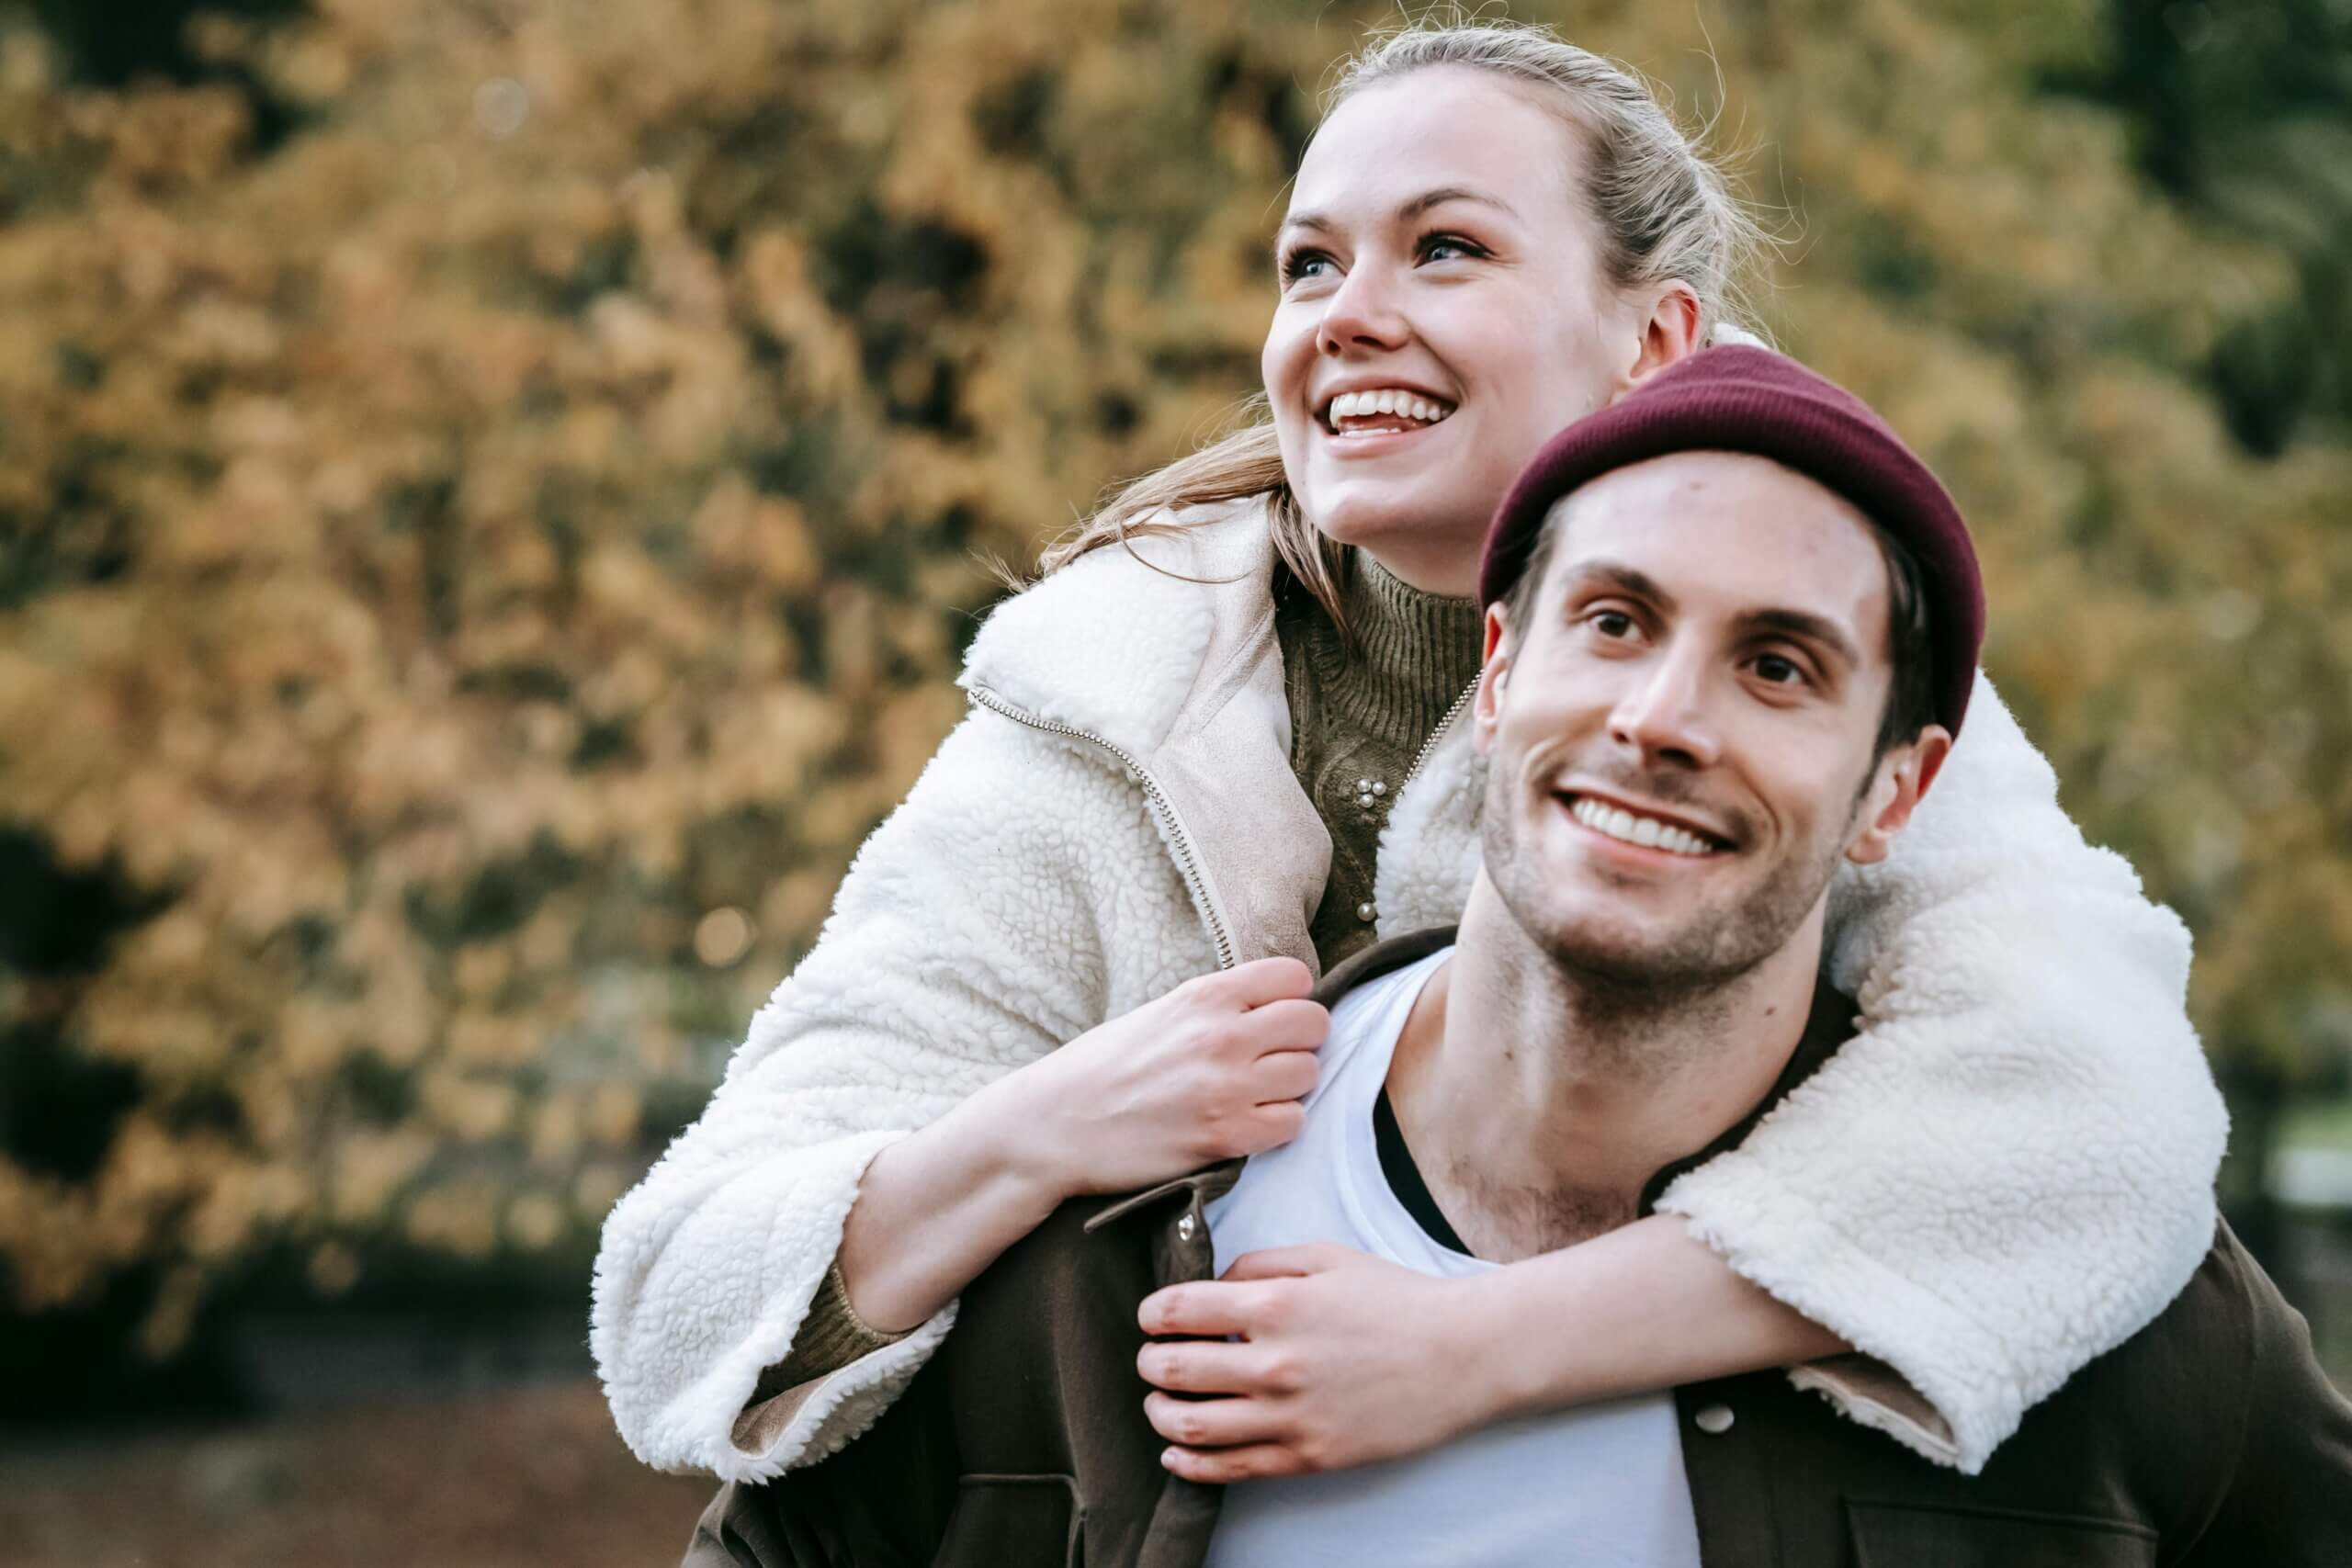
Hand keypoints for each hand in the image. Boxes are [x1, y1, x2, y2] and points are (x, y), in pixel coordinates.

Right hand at [1003, 958, 1325, 1197]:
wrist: (1055, 1125)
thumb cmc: (1100, 1069)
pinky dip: (1277, 1126)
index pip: (1294, 977)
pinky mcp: (1225, 1136)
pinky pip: (1292, 1123)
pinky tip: (1249, 1124)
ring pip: (1309, 1074)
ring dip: (1290, 1087)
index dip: (1292, 998)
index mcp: (1203, 996)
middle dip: (1301, 1042)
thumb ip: (1215, 1007)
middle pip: (1314, 1023)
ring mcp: (1226, 1086)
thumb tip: (1270, 1007)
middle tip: (1273, 1059)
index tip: (1274, 1017)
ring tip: (1257, 1094)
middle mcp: (1221, 1034)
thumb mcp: (1159, 1014)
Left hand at [1134, 1243, 1505, 1481]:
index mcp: (1276, 1303)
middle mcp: (1275, 1362)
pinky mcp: (1309, 1456)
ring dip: (1159, 1413)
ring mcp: (1291, 1415)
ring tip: (1159, 1404)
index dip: (1151, 1315)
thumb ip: (1259, 1263)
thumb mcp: (1325, 1256)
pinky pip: (1231, 1468)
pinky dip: (1189, 1463)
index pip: (1178, 1311)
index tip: (1150, 1319)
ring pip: (1191, 1424)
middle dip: (1148, 1363)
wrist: (1461, 1356)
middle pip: (1173, 1369)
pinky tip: (1175, 1452)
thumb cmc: (1395, 1299)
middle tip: (1150, 1360)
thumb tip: (1211, 1286)